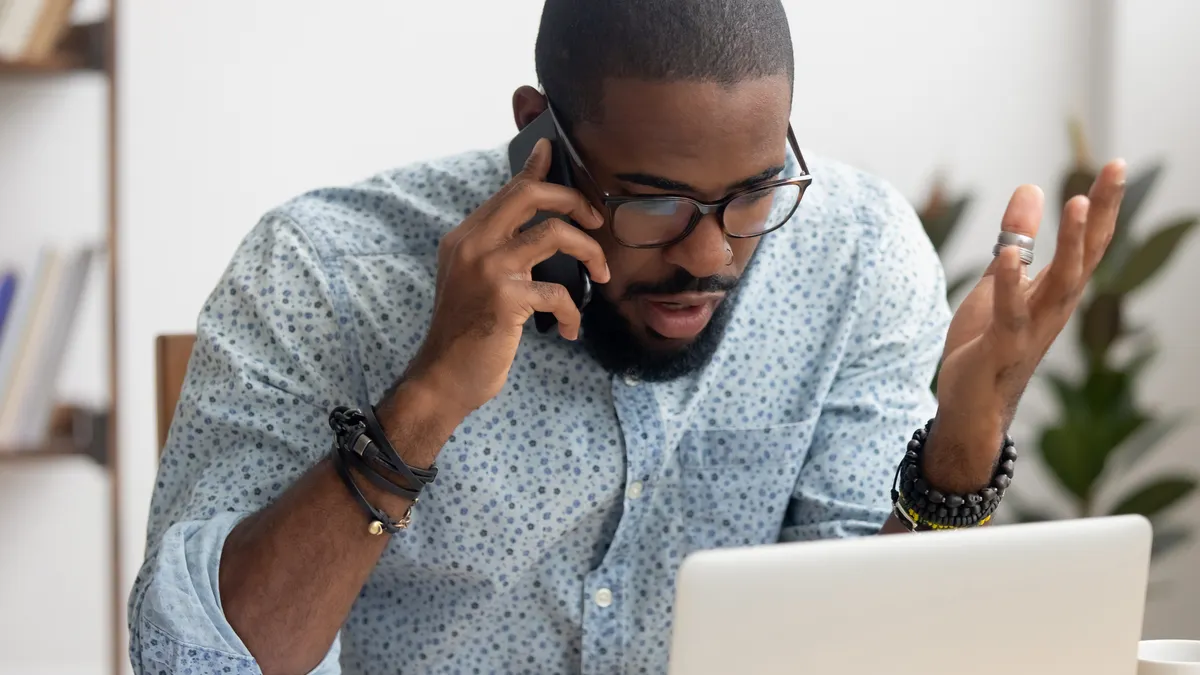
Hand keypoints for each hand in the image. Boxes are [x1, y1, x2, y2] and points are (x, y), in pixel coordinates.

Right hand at [401, 138, 610, 416]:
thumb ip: (498, 250)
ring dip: (590, 252)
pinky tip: (570, 330)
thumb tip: (536, 226)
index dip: (538, 168)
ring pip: (554, 233)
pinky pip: (559, 292)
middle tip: (596, 223)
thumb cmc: (467, 334)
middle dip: (575, 201)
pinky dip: (573, 312)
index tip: (554, 151)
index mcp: (466, 237)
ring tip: (602, 276)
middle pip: (531, 194)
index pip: (510, 190)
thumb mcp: (475, 282)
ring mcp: (488, 268)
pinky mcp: (505, 298)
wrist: (442, 379)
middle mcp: (473, 244)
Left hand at [926, 159, 1126, 491]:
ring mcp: (1031, 330)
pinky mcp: (1001, 349)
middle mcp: (1053, 309)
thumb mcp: (1000, 282)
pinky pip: (1010, 314)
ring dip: (1070, 244)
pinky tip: (1007, 254)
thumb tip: (1031, 188)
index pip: (1087, 243)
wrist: (971, 407)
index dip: (1101, 205)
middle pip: (1085, 255)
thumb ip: (1017, 240)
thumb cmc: (987, 344)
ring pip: (1060, 284)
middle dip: (1100, 213)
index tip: (1115, 165)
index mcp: (1055, 292)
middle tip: (1114, 170)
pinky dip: (1009, 284)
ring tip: (1074, 202)